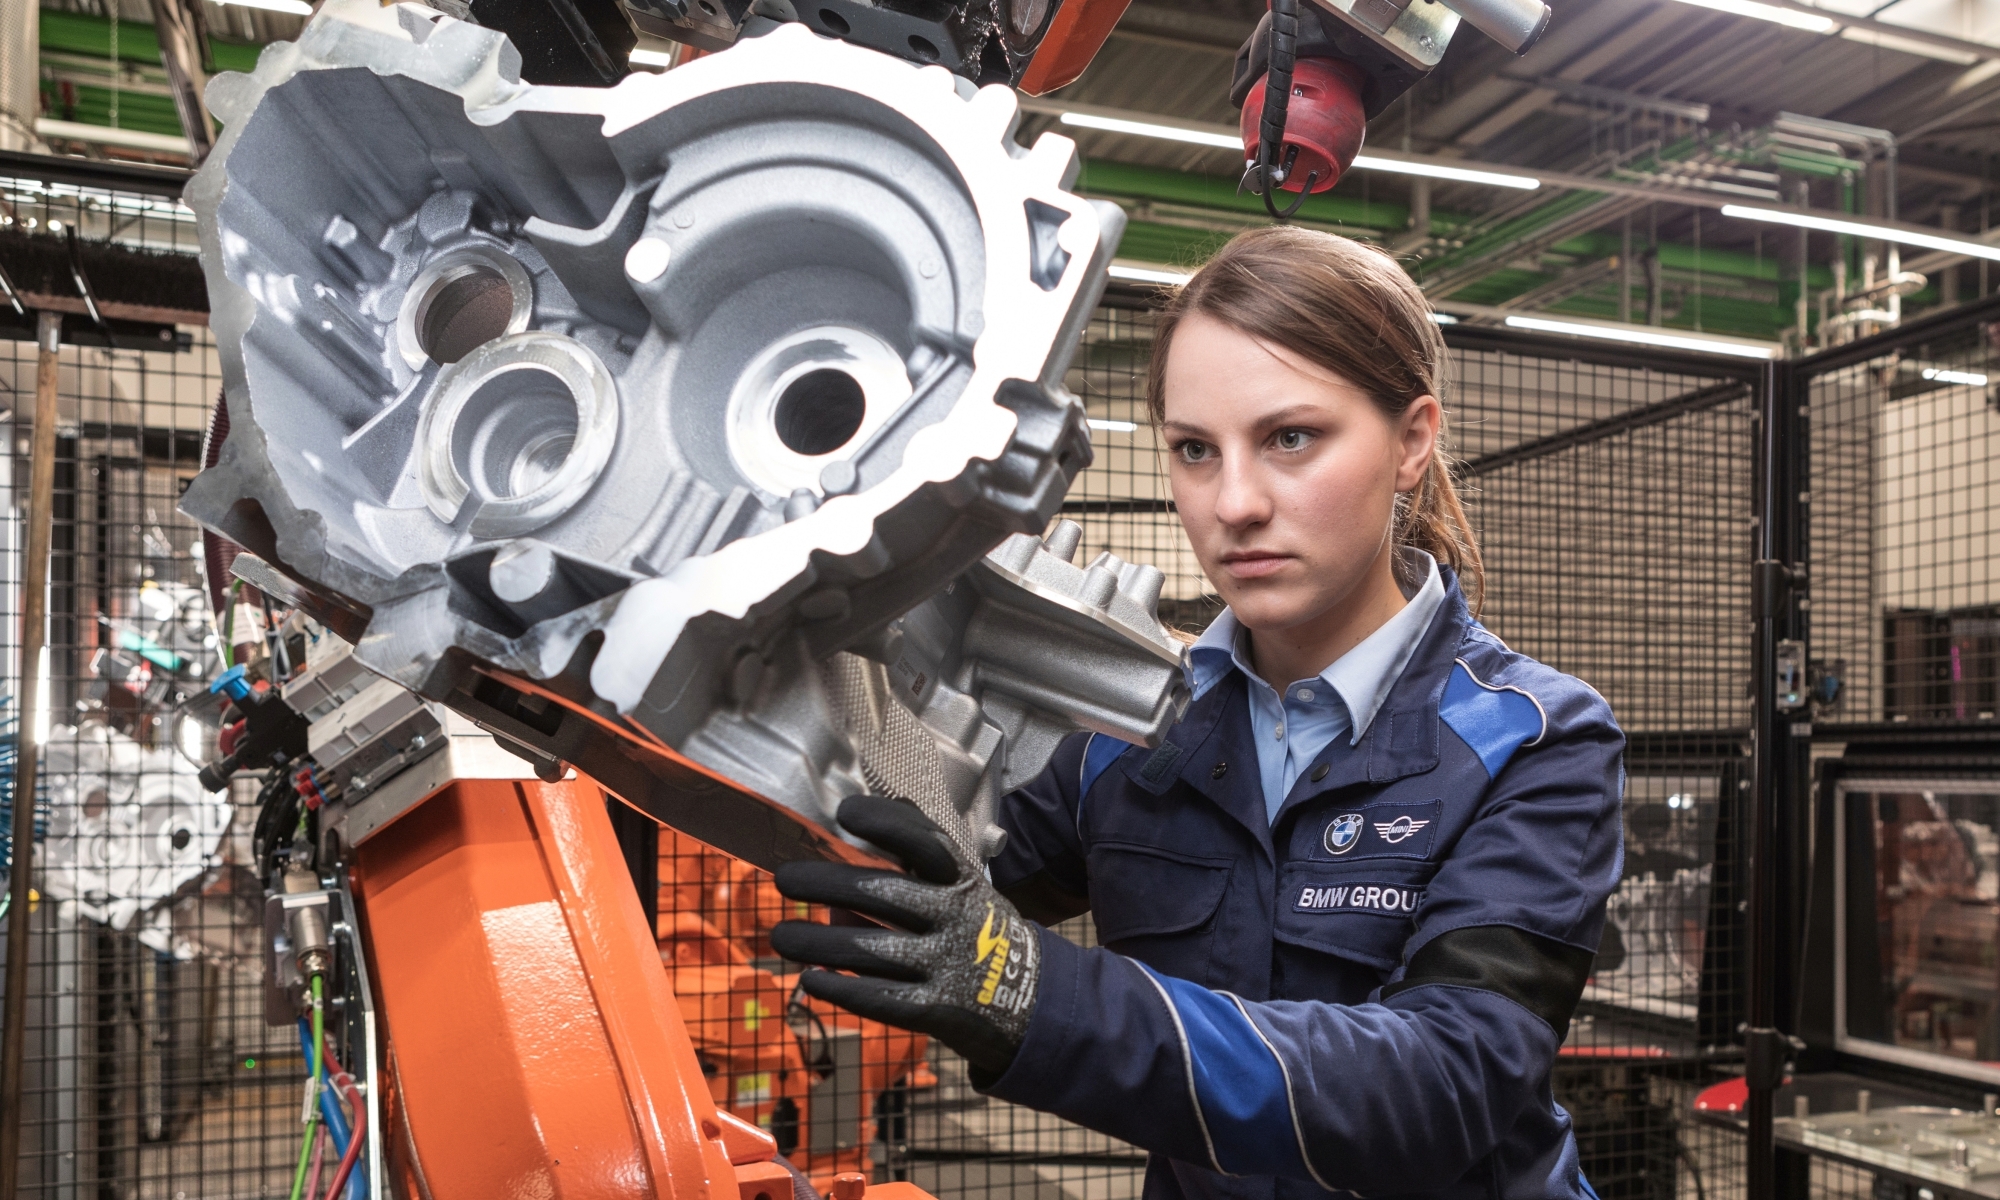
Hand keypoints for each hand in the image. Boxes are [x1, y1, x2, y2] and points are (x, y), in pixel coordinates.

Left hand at [769, 796, 1039, 1076]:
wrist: (1035, 1001)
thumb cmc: (981, 933)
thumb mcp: (965, 888)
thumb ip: (921, 856)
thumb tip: (878, 815)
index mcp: (962, 881)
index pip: (926, 842)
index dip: (887, 824)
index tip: (846, 812)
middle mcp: (956, 918)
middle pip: (885, 894)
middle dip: (829, 884)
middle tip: (785, 878)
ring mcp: (949, 966)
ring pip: (873, 951)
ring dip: (818, 943)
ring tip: (780, 936)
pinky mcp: (939, 1011)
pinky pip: (883, 999)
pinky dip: (843, 990)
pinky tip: (811, 981)